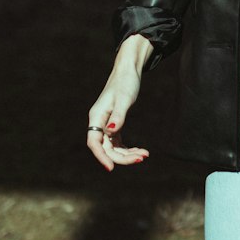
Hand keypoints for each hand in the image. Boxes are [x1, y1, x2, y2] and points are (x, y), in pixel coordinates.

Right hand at [86, 36, 152, 171]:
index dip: (101, 157)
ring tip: (145, 154)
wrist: (129, 71)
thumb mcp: (124, 99)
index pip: (94, 142)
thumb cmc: (126, 82)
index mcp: (96, 117)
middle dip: (122, 157)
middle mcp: (99, 122)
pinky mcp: (114, 124)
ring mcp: (106, 124)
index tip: (111, 168)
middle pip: (106, 148)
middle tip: (142, 157)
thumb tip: (110, 132)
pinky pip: (118, 142)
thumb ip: (118, 116)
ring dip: (128, 154)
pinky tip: (140, 151)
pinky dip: (128, 148)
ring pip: (113, 147)